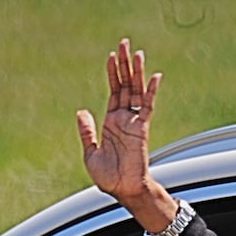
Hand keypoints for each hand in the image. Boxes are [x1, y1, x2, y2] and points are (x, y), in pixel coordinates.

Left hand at [76, 39, 177, 231]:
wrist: (124, 191)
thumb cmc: (109, 178)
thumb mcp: (91, 153)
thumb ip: (87, 131)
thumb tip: (81, 111)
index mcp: (111, 123)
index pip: (113, 92)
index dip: (112, 74)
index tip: (112, 56)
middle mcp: (124, 119)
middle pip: (125, 86)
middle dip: (124, 65)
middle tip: (124, 44)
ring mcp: (134, 123)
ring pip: (136, 91)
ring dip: (136, 72)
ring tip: (136, 53)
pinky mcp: (142, 130)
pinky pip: (148, 107)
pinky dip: (151, 92)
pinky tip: (154, 77)